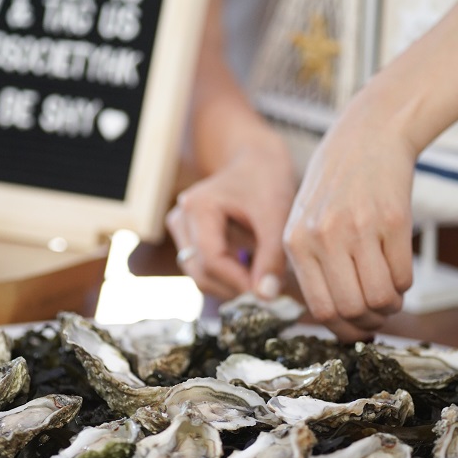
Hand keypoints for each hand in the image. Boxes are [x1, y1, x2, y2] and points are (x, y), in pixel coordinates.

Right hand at [167, 146, 297, 300]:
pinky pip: (203, 268)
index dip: (238, 282)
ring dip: (231, 281)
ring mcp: (181, 228)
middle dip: (234, 287)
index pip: (211, 260)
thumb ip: (272, 257)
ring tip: (262, 274)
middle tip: (268, 293)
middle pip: (200, 272)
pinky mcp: (188, 237)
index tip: (267, 295)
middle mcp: (181, 218)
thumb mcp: (277, 216)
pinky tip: (251, 266)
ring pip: (200, 275)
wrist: (257, 160)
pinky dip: (227, 274)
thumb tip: (265, 297)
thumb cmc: (267, 181)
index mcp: (198, 207)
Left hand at [283, 104, 415, 338]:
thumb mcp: (303, 219)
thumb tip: (332, 317)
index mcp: (297, 242)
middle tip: (378, 314)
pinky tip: (398, 267)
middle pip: (351, 309)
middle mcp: (325, 237)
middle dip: (370, 321)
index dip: (344, 329)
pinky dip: (405, 283)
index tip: (357, 328)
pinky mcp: (394, 221)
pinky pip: (404, 277)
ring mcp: (360, 229)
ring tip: (391, 293)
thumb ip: (309, 264)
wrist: (369, 135)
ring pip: (381, 298)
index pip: (321, 309)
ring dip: (391, 306)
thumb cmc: (336, 182)